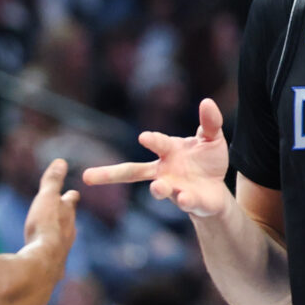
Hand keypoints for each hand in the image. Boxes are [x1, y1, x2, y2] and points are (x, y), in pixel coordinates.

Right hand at [23, 158, 79, 255]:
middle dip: (67, 216)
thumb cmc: (45, 225)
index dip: (70, 196)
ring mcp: (63, 248)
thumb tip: (61, 161)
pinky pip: (53, 255)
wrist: (44, 260)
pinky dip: (50, 251)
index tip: (72, 193)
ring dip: (59, 234)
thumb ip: (53, 181)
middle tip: (65, 212)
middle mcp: (69, 231)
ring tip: (54, 234)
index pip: (71, 199)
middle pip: (70, 220)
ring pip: (63, 238)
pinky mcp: (53, 264)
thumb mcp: (47, 198)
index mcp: (67, 212)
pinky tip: (45, 255)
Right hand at [81, 99, 230, 217]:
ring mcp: (174, 188)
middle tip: (89, 177)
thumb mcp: (213, 138)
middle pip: (132, 172)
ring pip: (159, 189)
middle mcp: (164, 171)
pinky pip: (185, 202)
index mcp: (168, 151)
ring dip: (158, 189)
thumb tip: (207, 102)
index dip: (153, 140)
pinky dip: (185, 200)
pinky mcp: (189, 203)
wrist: (215, 189)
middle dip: (111, 174)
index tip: (144, 138)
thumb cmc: (207, 160)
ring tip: (158, 187)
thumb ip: (210, 122)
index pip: (158, 143)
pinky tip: (184, 198)